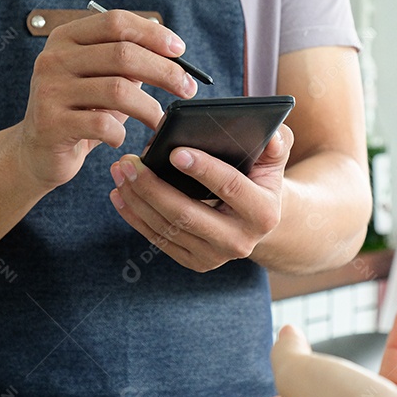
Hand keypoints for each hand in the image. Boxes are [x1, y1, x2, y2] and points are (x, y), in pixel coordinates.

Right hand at [16, 10, 198, 189]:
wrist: (37, 153)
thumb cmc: (80, 112)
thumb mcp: (101, 80)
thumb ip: (128, 62)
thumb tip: (172, 52)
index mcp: (66, 38)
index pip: (115, 21)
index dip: (152, 33)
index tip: (180, 51)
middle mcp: (53, 58)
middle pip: (123, 54)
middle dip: (164, 71)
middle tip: (187, 88)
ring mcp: (49, 90)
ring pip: (118, 90)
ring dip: (149, 108)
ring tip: (158, 121)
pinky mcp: (50, 124)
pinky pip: (103, 125)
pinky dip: (121, 134)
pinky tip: (120, 139)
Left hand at [108, 124, 293, 271]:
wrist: (258, 221)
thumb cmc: (260, 179)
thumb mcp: (273, 160)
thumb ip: (277, 143)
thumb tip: (272, 134)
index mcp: (263, 213)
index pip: (230, 187)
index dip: (203, 170)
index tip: (175, 151)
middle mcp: (239, 242)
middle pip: (187, 215)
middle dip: (153, 187)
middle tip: (128, 161)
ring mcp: (214, 257)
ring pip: (167, 227)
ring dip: (137, 198)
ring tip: (120, 171)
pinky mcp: (194, 262)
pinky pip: (158, 239)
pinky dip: (134, 216)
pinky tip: (120, 194)